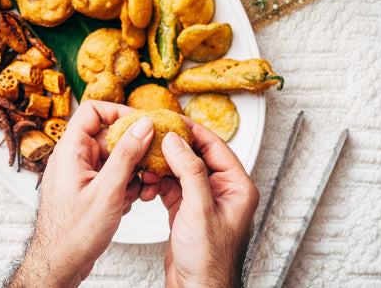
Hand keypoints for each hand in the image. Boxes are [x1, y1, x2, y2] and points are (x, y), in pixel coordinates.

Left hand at [8, 101, 153, 286]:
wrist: (61, 263)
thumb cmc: (75, 233)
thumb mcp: (108, 190)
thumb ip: (126, 154)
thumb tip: (143, 125)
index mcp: (71, 150)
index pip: (93, 111)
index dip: (119, 112)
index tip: (142, 124)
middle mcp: (74, 158)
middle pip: (108, 136)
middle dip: (132, 150)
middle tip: (149, 164)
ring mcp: (81, 174)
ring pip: (113, 158)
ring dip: (130, 172)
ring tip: (136, 191)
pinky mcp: (87, 189)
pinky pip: (111, 175)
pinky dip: (123, 186)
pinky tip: (125, 203)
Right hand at [140, 118, 258, 286]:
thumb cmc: (209, 261)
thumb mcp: (200, 210)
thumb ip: (190, 172)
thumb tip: (176, 142)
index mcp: (236, 187)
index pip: (215, 147)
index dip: (192, 131)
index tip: (172, 119)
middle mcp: (221, 192)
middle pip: (195, 157)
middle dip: (172, 148)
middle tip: (153, 136)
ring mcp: (203, 202)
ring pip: (180, 171)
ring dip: (161, 167)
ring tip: (145, 163)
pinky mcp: (186, 212)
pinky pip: (171, 187)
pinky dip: (157, 183)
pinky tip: (146, 182)